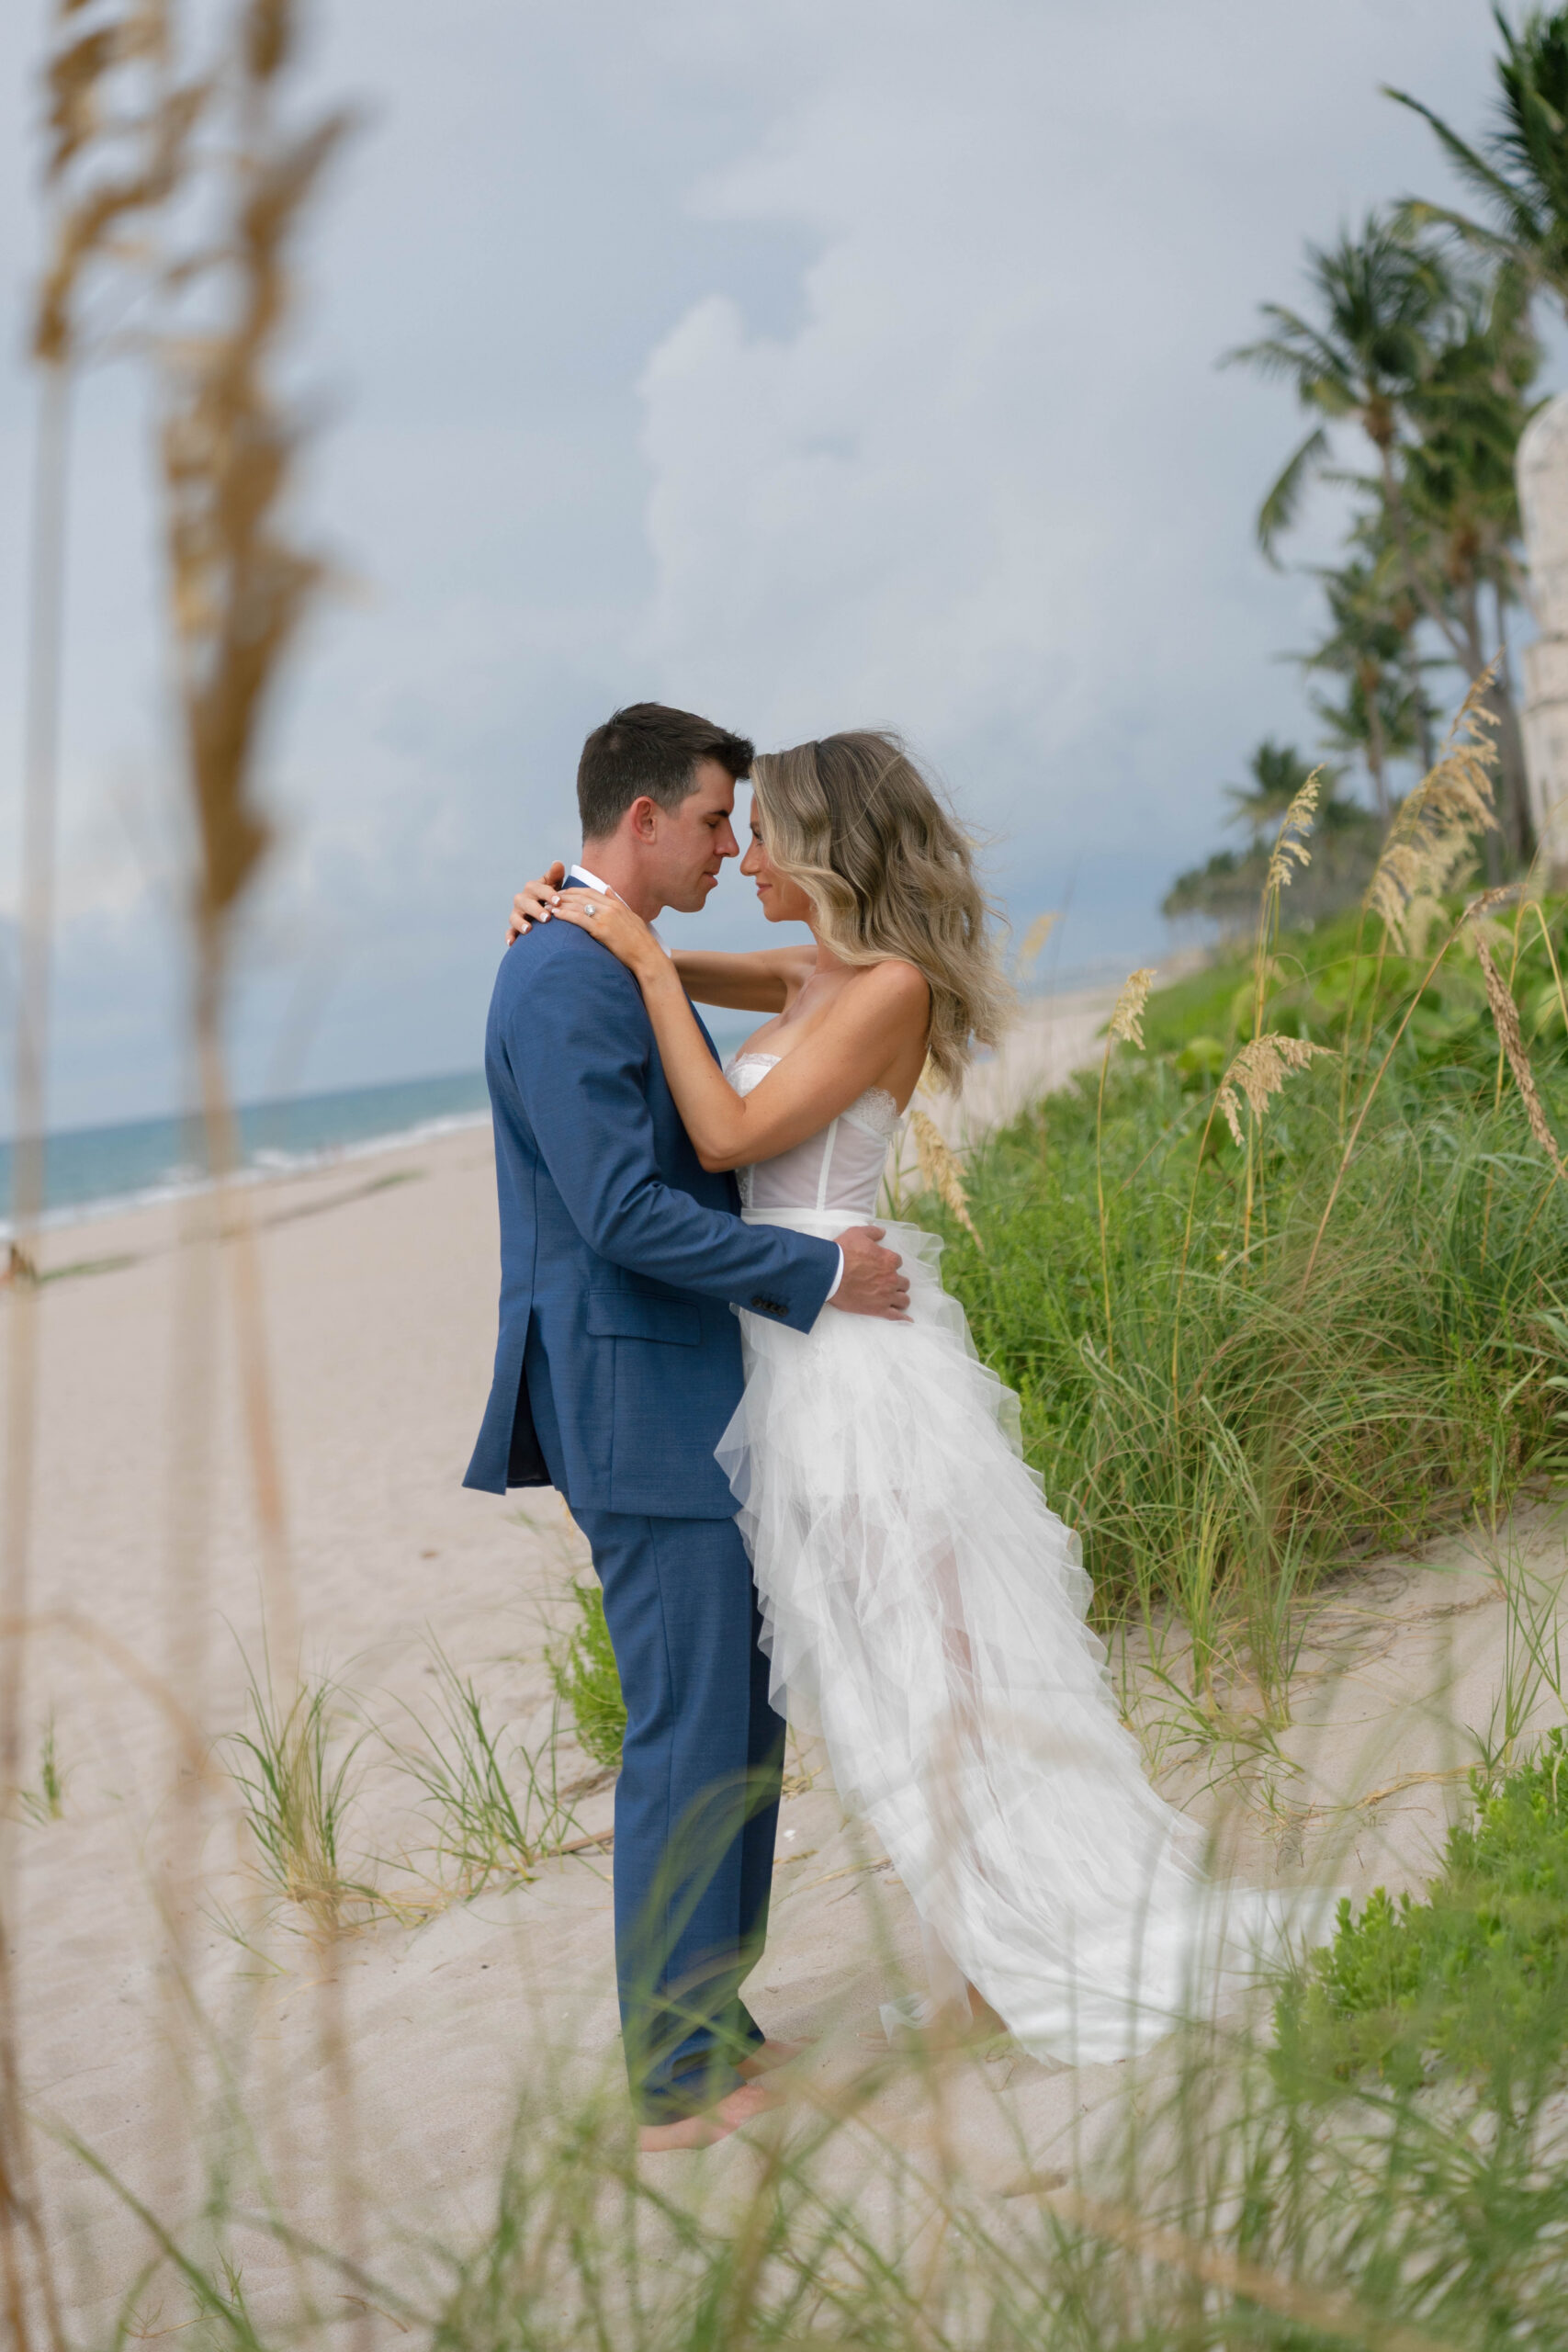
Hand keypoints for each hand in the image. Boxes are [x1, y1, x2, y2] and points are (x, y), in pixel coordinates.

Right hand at [508, 862, 566, 943]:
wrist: (546, 909)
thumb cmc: (552, 895)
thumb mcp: (555, 884)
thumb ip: (555, 875)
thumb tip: (558, 864)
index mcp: (533, 888)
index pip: (538, 889)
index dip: (548, 894)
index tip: (559, 901)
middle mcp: (522, 899)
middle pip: (525, 902)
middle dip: (536, 910)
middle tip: (547, 918)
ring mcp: (517, 913)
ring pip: (515, 917)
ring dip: (520, 923)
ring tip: (528, 929)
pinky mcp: (514, 927)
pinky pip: (510, 932)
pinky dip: (509, 937)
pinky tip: (512, 943)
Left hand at [548, 886, 662, 979]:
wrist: (647, 956)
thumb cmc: (640, 941)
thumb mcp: (631, 916)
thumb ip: (617, 902)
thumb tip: (607, 889)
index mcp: (616, 904)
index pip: (591, 892)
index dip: (575, 891)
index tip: (563, 893)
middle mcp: (610, 908)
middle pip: (582, 896)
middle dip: (564, 895)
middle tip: (549, 897)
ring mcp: (606, 918)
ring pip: (578, 906)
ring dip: (561, 904)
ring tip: (548, 905)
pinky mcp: (602, 930)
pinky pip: (580, 919)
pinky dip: (566, 915)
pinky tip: (556, 915)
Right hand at [828, 1224, 909, 1321]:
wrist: (829, 1273)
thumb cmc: (842, 1252)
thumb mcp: (857, 1233)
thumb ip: (873, 1232)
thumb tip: (883, 1232)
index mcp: (888, 1260)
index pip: (897, 1262)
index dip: (890, 1264)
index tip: (882, 1267)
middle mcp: (891, 1278)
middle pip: (903, 1282)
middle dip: (897, 1282)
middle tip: (887, 1284)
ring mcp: (886, 1295)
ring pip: (903, 1299)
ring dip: (900, 1298)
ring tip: (894, 1299)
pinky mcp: (878, 1309)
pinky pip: (896, 1316)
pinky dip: (903, 1318)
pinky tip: (907, 1320)